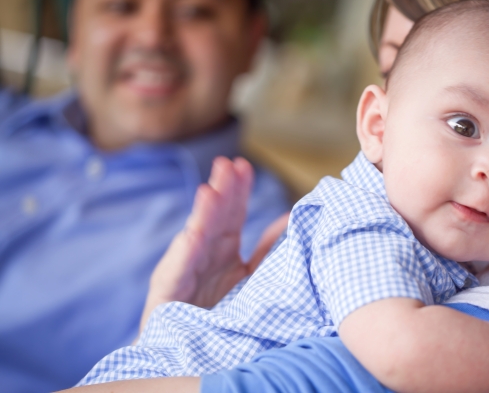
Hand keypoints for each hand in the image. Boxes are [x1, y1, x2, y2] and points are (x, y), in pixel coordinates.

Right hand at [138, 157, 285, 334]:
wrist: (189, 353)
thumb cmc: (219, 312)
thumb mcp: (251, 277)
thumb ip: (268, 250)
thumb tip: (291, 219)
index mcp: (223, 250)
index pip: (231, 213)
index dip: (237, 190)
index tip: (244, 166)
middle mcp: (203, 256)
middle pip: (213, 218)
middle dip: (220, 190)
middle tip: (228, 164)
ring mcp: (185, 272)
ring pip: (195, 238)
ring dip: (203, 215)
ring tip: (211, 190)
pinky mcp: (169, 294)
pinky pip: (178, 272)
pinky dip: (186, 253)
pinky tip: (193, 235)